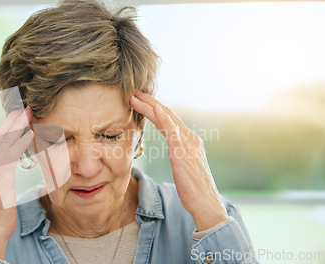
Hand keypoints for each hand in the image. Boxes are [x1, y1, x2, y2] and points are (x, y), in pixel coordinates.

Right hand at [0, 107, 33, 258]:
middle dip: (12, 120)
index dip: (6, 126)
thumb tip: (14, 161)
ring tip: (28, 114)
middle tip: (25, 108)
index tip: (18, 114)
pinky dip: (19, 143)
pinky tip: (29, 135)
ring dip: (17, 126)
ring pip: (3, 142)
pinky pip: (9, 156)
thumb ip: (3, 172)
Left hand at [130, 92, 227, 230]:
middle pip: (167, 114)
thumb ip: (179, 154)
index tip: (140, 101)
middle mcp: (189, 137)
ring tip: (135, 97)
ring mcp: (188, 143)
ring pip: (166, 118)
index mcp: (189, 140)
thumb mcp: (184, 166)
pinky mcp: (183, 151)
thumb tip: (174, 151)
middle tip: (134, 92)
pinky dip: (163, 118)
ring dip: (150, 106)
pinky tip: (154, 109)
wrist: (205, 203)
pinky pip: (172, 130)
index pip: (169, 120)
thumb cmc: (193, 189)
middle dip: (150, 102)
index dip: (154, 109)